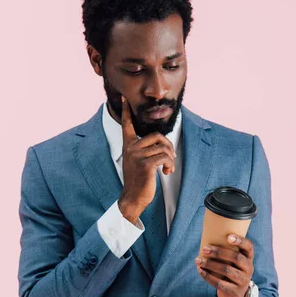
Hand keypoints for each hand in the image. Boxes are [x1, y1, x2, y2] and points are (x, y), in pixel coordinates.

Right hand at [119, 95, 176, 211]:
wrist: (132, 198)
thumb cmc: (138, 181)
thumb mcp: (138, 162)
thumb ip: (145, 150)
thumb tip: (164, 145)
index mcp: (128, 145)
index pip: (126, 125)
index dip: (125, 112)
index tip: (124, 99)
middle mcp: (131, 148)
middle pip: (157, 136)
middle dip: (169, 146)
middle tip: (170, 158)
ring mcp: (137, 155)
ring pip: (164, 148)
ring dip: (171, 159)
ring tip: (167, 168)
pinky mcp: (145, 164)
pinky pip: (165, 157)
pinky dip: (170, 164)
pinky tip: (166, 172)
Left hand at [194, 234, 253, 296]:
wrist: (235, 294)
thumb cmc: (231, 270)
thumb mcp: (233, 261)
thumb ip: (226, 251)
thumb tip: (206, 238)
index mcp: (249, 257)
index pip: (249, 247)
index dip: (240, 241)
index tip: (228, 236)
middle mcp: (249, 268)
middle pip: (236, 257)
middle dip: (219, 252)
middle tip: (205, 249)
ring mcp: (243, 281)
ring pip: (226, 270)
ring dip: (210, 264)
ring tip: (198, 260)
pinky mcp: (235, 291)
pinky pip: (220, 283)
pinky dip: (208, 276)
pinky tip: (200, 270)